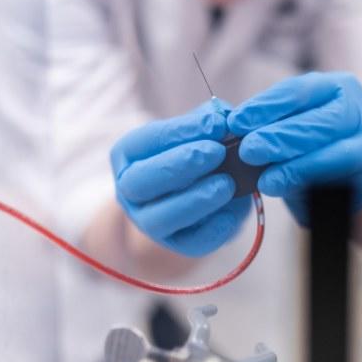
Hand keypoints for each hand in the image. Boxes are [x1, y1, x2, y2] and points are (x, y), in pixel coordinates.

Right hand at [111, 100, 250, 256]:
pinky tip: (232, 213)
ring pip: (162, 218)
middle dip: (181, 165)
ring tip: (226, 184)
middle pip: (142, 182)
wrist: (200, 193)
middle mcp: (130, 191)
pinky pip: (191, 244)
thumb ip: (208, 120)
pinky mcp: (176, 244)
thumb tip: (221, 117)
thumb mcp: (196, 131)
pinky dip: (213, 230)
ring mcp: (149, 222)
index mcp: (129, 155)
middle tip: (217, 152)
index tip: (216, 124)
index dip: (181, 131)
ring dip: (196, 200)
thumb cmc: (195, 153)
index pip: (147, 141)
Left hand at [227, 72, 361, 224]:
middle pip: (324, 121)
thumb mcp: (291, 124)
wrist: (349, 177)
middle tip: (249, 151)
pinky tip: (286, 189)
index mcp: (338, 87)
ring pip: (340, 153)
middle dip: (282, 137)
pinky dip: (313, 186)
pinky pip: (345, 182)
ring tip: (265, 180)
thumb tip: (233, 127)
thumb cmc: (312, 144)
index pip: (301, 91)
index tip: (237, 122)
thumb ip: (268, 124)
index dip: (266, 106)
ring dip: (298, 167)